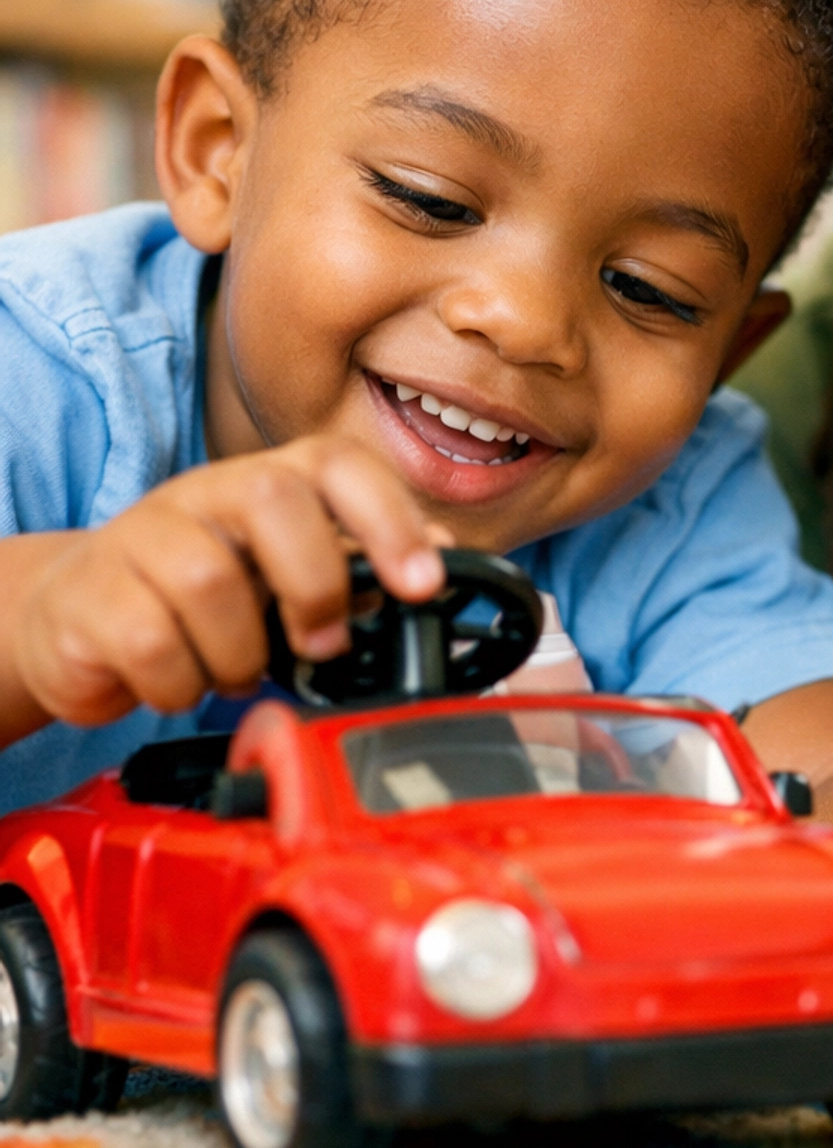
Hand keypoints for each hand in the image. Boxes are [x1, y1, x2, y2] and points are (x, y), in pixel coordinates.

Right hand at [11, 435, 447, 731]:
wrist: (76, 616)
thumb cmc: (198, 599)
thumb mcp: (280, 576)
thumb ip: (356, 562)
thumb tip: (442, 554)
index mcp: (265, 483)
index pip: (336, 463)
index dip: (388, 516)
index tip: (423, 584)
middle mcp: (203, 494)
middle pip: (271, 499)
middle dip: (314, 583)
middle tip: (322, 644)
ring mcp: (139, 536)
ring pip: (208, 581)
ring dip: (237, 654)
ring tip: (233, 670)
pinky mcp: (88, 593)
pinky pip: (149, 643)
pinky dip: (179, 684)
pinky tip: (178, 682)